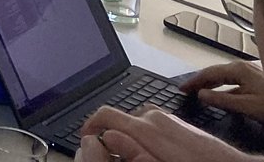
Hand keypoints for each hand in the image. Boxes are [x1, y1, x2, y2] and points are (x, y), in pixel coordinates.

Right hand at [80, 105, 253, 161]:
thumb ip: (128, 149)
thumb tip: (106, 140)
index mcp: (145, 127)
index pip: (105, 114)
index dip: (90, 124)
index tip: (86, 136)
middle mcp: (154, 117)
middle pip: (120, 116)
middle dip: (111, 132)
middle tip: (109, 149)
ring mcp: (167, 117)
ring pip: (136, 119)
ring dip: (128, 132)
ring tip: (130, 150)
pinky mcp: (177, 121)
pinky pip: (152, 122)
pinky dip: (144, 132)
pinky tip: (152, 149)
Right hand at [181, 61, 263, 121]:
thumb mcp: (247, 106)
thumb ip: (223, 100)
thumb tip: (201, 95)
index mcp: (238, 69)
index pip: (208, 73)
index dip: (193, 81)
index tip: (181, 89)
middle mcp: (243, 67)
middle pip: (216, 73)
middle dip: (201, 82)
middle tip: (187, 91)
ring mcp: (251, 72)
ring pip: (226, 77)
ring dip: (212, 85)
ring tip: (201, 92)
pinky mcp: (258, 79)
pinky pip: (234, 81)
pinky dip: (224, 88)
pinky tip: (224, 95)